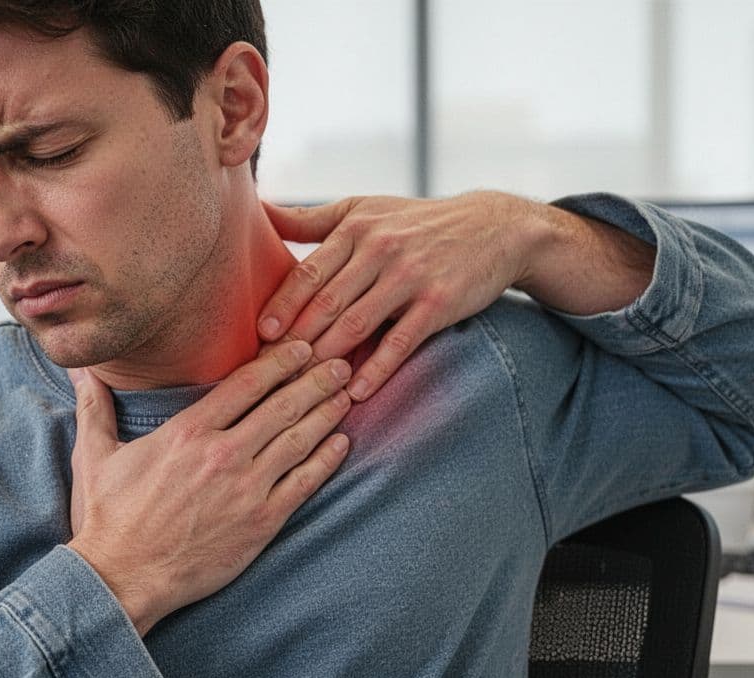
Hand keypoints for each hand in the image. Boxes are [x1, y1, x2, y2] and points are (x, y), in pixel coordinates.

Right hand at [66, 340, 351, 636]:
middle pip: (282, 404)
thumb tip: (80, 370)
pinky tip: (341, 443)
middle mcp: (223, 454)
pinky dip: (326, 460)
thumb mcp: (96, 455)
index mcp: (188, 432)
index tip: (300, 346)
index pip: (246, 383)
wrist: (122, 579)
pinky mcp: (261, 523)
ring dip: (327, 412)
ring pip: (299, 439)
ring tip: (347, 393)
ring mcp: (246, 489)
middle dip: (315, 379)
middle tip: (339, 361)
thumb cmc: (109, 518)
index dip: (279, 361)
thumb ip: (95, 407)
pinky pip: (303, 483)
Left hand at [258, 192, 544, 400]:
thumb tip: (260, 211)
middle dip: (297, 339)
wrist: (494, 228)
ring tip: (304, 386)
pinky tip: (356, 391)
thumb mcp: (365, 209)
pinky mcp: (438, 302)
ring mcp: (410, 276)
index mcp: (356, 229)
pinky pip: (400, 341)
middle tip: (272, 370)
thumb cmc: (417, 222)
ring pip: (357, 323)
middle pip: (327, 301)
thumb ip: (311, 218)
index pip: (309, 272)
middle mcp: (380, 250)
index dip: (282, 306)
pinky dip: (377, 368)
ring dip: (328, 358)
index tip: (260, 335)